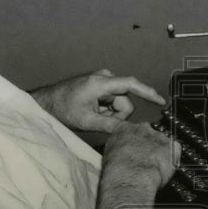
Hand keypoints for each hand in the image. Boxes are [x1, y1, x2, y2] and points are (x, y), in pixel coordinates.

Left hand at [31, 69, 165, 132]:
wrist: (47, 102)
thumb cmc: (62, 108)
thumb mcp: (87, 121)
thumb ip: (110, 125)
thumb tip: (128, 131)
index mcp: (101, 83)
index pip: (131, 85)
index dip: (148, 93)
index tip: (161, 101)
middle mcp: (104, 77)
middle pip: (125, 101)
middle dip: (116, 114)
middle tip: (98, 119)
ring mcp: (102, 81)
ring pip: (119, 103)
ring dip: (110, 113)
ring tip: (93, 115)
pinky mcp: (101, 85)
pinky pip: (112, 101)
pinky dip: (106, 109)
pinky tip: (92, 111)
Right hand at [101, 122, 179, 189]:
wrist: (130, 177)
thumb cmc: (117, 171)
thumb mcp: (108, 156)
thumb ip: (118, 150)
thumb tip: (120, 157)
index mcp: (124, 129)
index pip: (130, 129)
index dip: (133, 139)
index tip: (134, 148)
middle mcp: (143, 129)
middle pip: (148, 134)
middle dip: (148, 146)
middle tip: (144, 160)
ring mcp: (159, 137)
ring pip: (162, 143)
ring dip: (160, 154)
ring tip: (153, 169)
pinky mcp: (173, 146)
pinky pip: (175, 152)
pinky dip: (172, 160)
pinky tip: (164, 169)